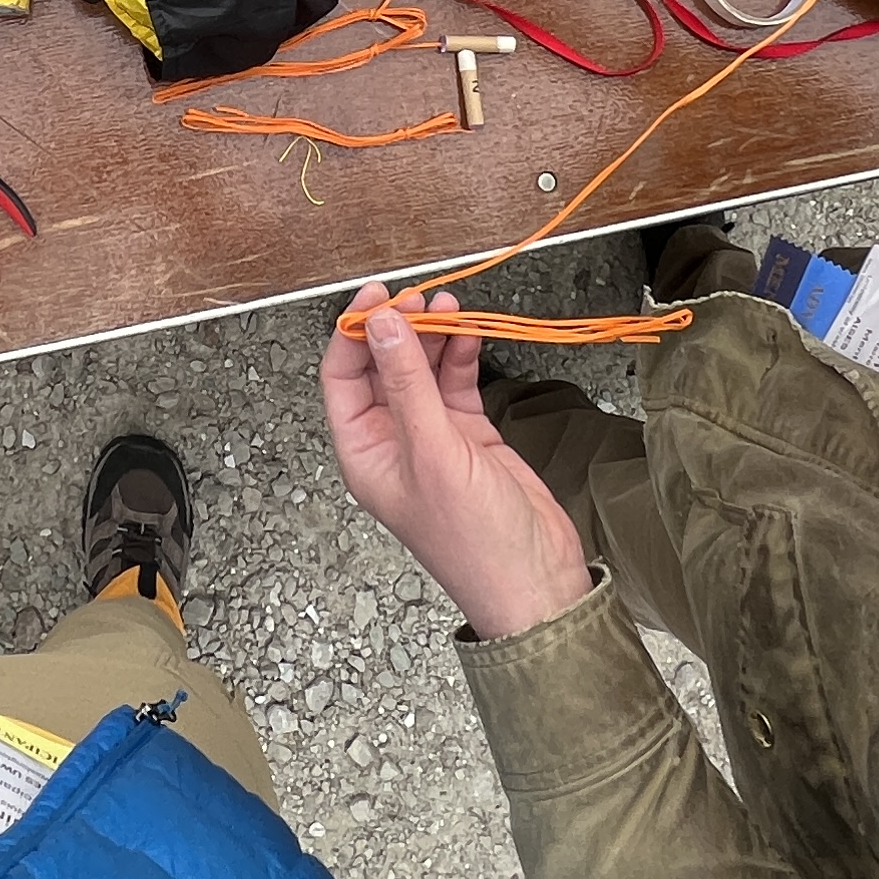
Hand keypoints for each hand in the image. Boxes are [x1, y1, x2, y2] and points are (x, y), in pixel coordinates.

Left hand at [320, 286, 591, 642]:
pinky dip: (461, 355)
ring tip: (449, 302)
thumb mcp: (434, 453)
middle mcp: (393, 443)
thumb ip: (408, 384)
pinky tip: (469, 331)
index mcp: (365, 454)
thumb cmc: (476, 541)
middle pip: (382, 368)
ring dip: (433, 335)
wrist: (536, 581)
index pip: (342, 378)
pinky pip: (455, 383)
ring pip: (421, 370)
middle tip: (419, 296)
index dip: (355, 333)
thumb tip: (384, 326)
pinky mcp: (469, 435)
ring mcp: (432, 438)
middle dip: (398, 328)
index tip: (377, 297)